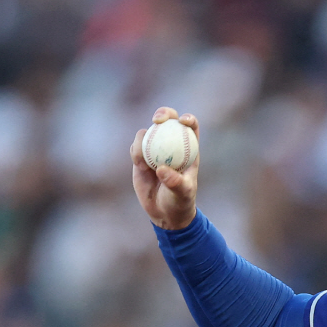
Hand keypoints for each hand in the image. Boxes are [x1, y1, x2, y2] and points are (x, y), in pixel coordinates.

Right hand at [131, 107, 199, 229]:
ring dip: (143, 140)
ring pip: (148, 132)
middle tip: (157, 120)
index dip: (188, 119)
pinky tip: (140, 166)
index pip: (191, 127)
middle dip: (164, 113)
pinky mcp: (141, 156)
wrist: (164, 212)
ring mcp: (155, 149)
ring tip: (145, 164)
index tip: (182, 121)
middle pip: (169, 121)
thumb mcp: (182, 194)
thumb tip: (161, 169)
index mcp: (189, 150)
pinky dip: (136, 152)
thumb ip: (175, 182)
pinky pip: (136, 146)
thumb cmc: (180, 202)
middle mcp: (172, 145)